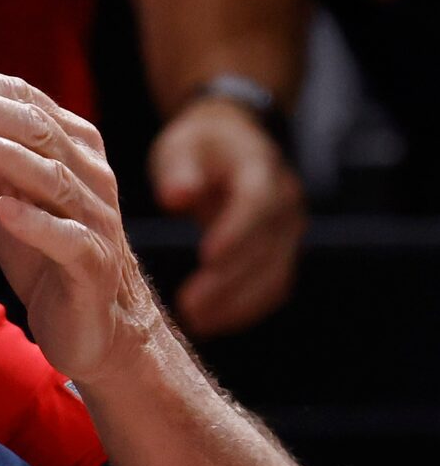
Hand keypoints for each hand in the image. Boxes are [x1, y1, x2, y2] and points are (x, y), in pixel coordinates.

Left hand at [0, 44, 160, 383]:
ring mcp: (95, 220)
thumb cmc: (41, 242)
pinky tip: (4, 209)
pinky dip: (37, 223)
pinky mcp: (93, 266)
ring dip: (12, 159)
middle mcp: (89, 174)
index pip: (24, 101)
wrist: (93, 322)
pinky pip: (69, 240)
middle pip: (37, 130)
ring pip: (55, 180)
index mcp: (71, 145)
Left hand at [149, 92, 303, 336]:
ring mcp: (288, 231)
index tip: (206, 257)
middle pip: (265, 248)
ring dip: (237, 303)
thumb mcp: (182, 146)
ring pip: (274, 275)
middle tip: (188, 306)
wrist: (233, 142)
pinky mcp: (282, 253)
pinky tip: (210, 323)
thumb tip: (175, 197)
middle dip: (229, 280)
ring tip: (195, 322)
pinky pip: (272, 287)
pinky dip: (245, 308)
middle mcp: (285, 203)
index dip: (235, 232)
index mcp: (261, 170)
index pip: (257, 204)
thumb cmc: (199, 146)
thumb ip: (179, 171)